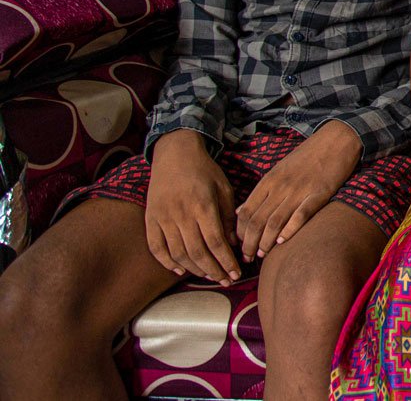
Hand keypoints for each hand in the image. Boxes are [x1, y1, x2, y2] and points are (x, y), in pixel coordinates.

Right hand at [146, 129, 240, 285]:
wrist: (175, 154)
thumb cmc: (205, 171)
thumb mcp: (224, 188)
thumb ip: (229, 217)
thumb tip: (234, 244)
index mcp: (202, 205)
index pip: (215, 242)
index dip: (226, 261)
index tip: (236, 273)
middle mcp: (181, 214)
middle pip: (197, 252)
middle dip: (213, 270)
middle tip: (225, 280)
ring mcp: (162, 217)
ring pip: (177, 253)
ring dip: (194, 269)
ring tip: (209, 276)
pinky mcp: (150, 218)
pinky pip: (156, 247)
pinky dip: (166, 262)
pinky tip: (179, 270)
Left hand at [235, 121, 360, 261]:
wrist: (336, 140)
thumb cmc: (307, 156)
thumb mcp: (278, 169)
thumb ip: (261, 191)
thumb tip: (241, 212)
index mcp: (269, 180)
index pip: (246, 212)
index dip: (240, 233)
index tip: (240, 246)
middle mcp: (280, 186)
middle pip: (257, 221)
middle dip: (249, 243)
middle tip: (248, 258)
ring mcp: (299, 190)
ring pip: (275, 221)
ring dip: (266, 242)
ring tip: (263, 254)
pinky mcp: (319, 194)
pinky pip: (301, 215)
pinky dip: (290, 230)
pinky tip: (283, 241)